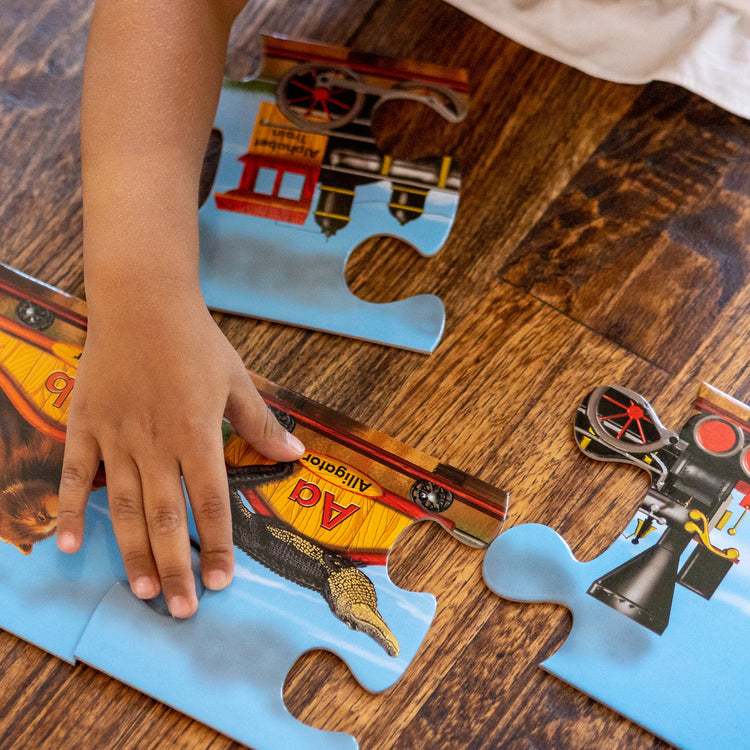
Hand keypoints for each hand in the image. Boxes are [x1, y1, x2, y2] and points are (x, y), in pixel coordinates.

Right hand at [56, 289, 303, 617]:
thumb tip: (296, 453)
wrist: (142, 302)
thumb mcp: (237, 380)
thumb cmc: (195, 341)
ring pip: (126, 507)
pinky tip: (70, 545)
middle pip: (169, 517)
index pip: (213, 501)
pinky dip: (73, 510)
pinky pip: (78, 475)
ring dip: (133, 552)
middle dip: (176, 567)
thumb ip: (261, 423)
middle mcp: (158, 443)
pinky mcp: (86, 426)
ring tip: (141, 593)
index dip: (220, 544)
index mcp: (198, 433)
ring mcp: (118, 437)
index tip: (224, 581)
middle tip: (182, 609)